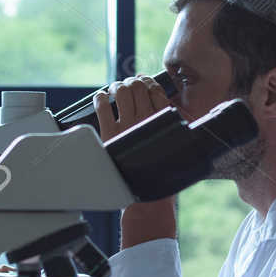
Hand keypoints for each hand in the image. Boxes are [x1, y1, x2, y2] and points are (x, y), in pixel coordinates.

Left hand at [94, 76, 178, 244]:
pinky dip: (100, 98)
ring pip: (121, 92)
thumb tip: (170, 112)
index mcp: (164, 122)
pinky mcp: (109, 134)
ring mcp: (127, 126)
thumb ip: (173, 129)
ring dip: (116, 86)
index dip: (147, 80)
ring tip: (114, 88)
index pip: (156, 89)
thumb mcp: (175, 148)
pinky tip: (101, 98)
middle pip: (138, 87)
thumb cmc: (161, 174)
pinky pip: (102, 106)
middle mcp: (147, 121)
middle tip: (127, 84)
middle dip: (131, 82)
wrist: (146, 197)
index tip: (143, 80)